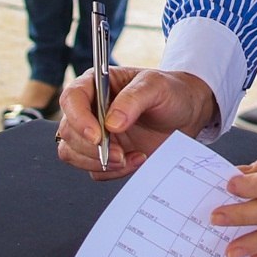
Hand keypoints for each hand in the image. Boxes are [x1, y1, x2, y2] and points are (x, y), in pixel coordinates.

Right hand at [55, 64, 214, 179]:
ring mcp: (95, 134)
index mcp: (95, 84)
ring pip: (73, 154)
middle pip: (69, 131)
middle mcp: (90, 109)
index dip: (79, 119)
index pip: (71, 99)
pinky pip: (93, 170)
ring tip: (130, 156)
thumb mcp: (156, 86)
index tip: (98, 136)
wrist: (187, 114)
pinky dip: (113, 171)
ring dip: (100, 162)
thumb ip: (134, 99)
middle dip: (92, 148)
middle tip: (120, 152)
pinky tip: (136, 159)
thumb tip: (111, 122)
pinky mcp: (104, 155)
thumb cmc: (171, 92)